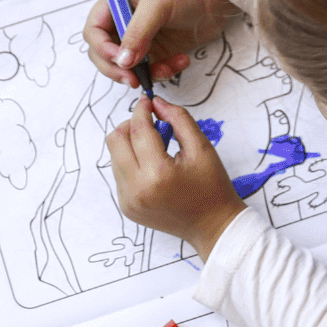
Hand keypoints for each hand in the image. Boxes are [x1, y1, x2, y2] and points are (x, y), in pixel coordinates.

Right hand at [85, 0, 237, 87]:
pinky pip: (149, 71)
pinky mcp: (155, 52)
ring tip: (167, 68)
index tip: (118, 60)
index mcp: (115, 3)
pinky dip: (162, 72)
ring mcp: (139, 39)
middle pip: (103, 54)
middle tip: (133, 78)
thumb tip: (122, 61)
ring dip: (144, 74)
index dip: (101, 48)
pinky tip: (180, 61)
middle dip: (117, 69)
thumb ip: (137, 33)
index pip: (94, 31)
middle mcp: (123, 22)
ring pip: (126, 68)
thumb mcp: (158, 6)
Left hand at [107, 95, 245, 259]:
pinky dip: (131, 162)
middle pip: (115, 141)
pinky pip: (119, 174)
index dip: (141, 110)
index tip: (147, 101)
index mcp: (158, 174)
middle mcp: (137, 189)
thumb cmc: (211, 187)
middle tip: (149, 122)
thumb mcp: (201, 147)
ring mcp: (129, 200)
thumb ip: (178, 119)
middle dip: (130, 125)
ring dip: (129, 144)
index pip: (138, 130)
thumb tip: (157, 103)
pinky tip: (152, 165)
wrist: (212, 226)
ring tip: (155, 146)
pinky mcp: (126, 207)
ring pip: (114, 157)